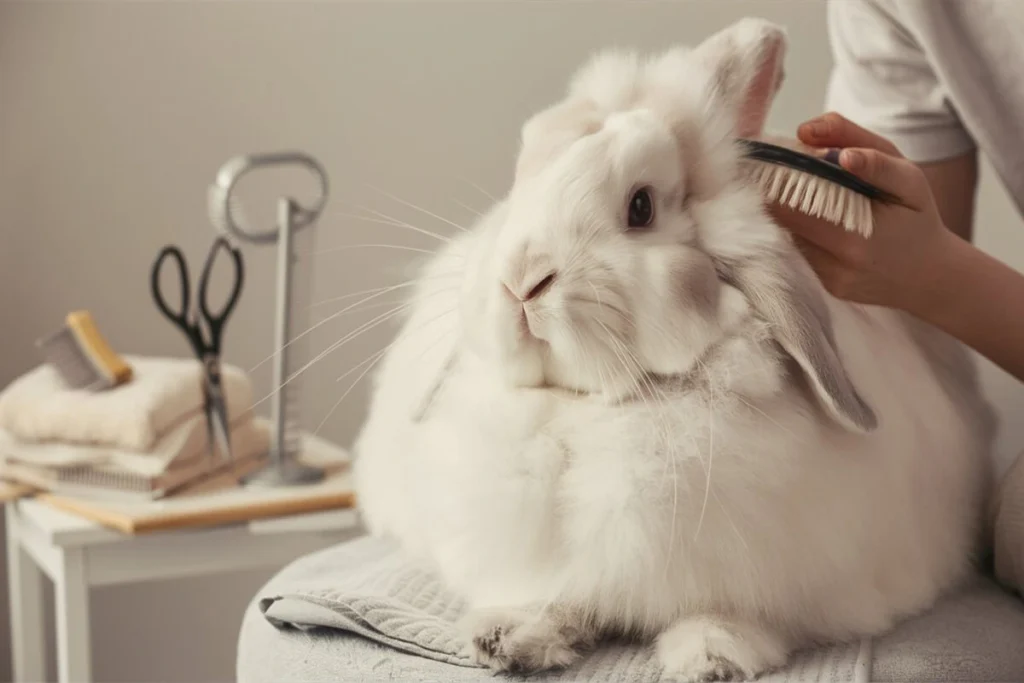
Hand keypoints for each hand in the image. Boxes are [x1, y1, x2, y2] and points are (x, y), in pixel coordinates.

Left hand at [767, 112, 959, 315]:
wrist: (932, 275)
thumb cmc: (918, 218)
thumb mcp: (909, 179)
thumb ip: (872, 157)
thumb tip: (820, 138)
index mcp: (856, 237)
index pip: (791, 206)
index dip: (775, 182)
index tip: (769, 160)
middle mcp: (839, 265)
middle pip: (783, 223)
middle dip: (775, 194)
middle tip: (772, 170)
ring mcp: (830, 280)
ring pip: (790, 237)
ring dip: (787, 214)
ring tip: (795, 191)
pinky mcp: (827, 287)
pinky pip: (802, 252)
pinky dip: (802, 233)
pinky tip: (814, 218)